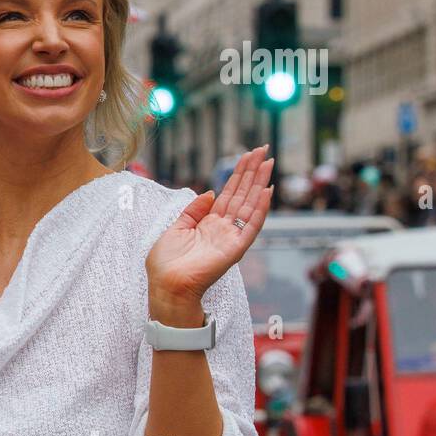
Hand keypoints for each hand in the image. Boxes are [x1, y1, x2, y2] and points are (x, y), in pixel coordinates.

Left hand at [146, 146, 273, 320]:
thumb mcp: (176, 228)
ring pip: (249, 205)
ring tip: (268, 163)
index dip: (238, 174)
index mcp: (209, 223)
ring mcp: (231, 237)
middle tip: (264, 149)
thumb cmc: (166, 263)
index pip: (228, 193)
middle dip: (252, 172)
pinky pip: (251, 226)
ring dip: (259, 183)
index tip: (248, 155)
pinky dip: (260, 209)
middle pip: (241, 194)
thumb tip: (209, 192)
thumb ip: (193, 210)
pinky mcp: (235, 248)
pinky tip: (267, 191)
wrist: (166, 285)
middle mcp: (223, 228)